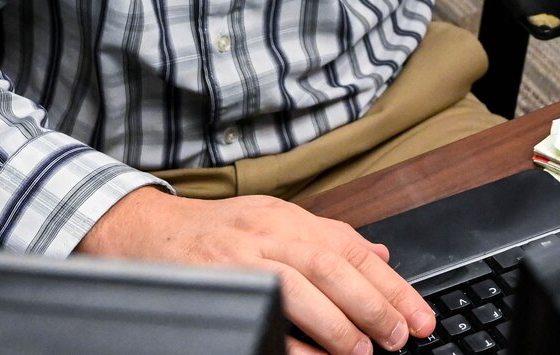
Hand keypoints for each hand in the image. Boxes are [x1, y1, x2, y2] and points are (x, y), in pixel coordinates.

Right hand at [77, 186, 436, 354]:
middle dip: (373, 303)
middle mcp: (265, 233)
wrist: (141, 234)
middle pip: (331, 264)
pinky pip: (261, 316)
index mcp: (285, 217)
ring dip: (339, 322)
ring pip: (300, 285)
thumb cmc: (211, 234)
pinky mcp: (217, 287)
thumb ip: (325, 238)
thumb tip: (380, 255)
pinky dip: (291, 341)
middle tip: (400, 335)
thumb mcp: (273, 221)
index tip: (417, 315)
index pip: (350, 246)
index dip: (390, 282)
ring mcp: (239, 260)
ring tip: (366, 349)